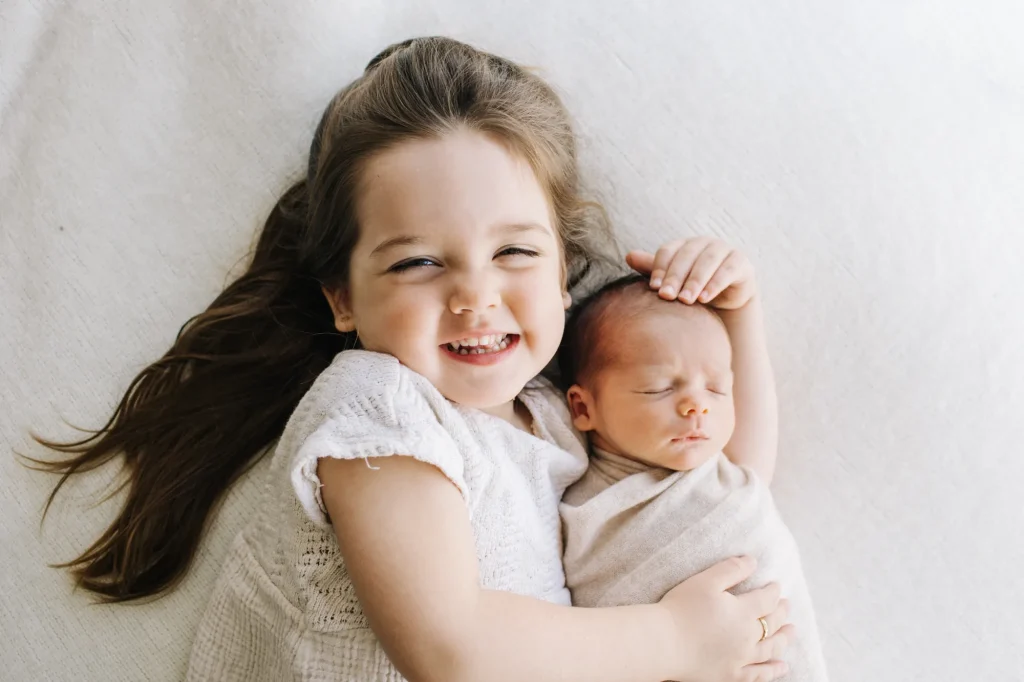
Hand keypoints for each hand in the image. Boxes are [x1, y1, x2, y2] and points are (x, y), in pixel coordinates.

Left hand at [626, 237, 757, 309]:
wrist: (725, 300)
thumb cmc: (693, 288)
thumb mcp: (673, 281)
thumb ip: (653, 269)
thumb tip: (628, 256)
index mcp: (684, 245)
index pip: (668, 251)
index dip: (660, 267)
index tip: (653, 288)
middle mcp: (704, 243)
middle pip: (687, 255)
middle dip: (676, 276)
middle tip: (667, 296)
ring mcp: (724, 250)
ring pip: (708, 261)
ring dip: (696, 280)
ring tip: (686, 300)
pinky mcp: (740, 262)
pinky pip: (728, 269)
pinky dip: (716, 283)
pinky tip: (705, 298)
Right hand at [658, 556, 793, 681]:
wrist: (663, 643)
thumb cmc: (680, 609)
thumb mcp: (705, 581)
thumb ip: (731, 569)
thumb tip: (753, 561)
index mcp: (742, 612)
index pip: (766, 599)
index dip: (774, 591)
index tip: (776, 586)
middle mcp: (747, 637)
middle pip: (772, 624)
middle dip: (781, 613)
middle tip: (786, 606)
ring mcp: (741, 659)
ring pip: (770, 649)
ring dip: (784, 639)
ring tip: (791, 632)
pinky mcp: (731, 676)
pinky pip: (759, 675)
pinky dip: (773, 670)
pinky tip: (782, 666)